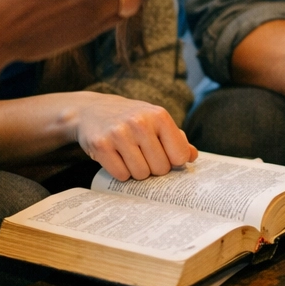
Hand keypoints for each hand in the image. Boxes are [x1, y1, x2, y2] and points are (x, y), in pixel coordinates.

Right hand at [69, 93, 197, 180]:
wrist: (92, 110)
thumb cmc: (131, 119)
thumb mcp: (155, 121)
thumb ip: (177, 139)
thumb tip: (192, 156)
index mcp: (159, 115)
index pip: (179, 156)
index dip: (173, 161)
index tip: (164, 156)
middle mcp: (140, 122)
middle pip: (160, 168)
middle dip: (153, 168)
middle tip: (143, 155)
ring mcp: (119, 133)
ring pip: (140, 174)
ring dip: (136, 171)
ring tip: (129, 156)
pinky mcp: (101, 145)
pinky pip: (121, 175)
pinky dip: (120, 172)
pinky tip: (116, 158)